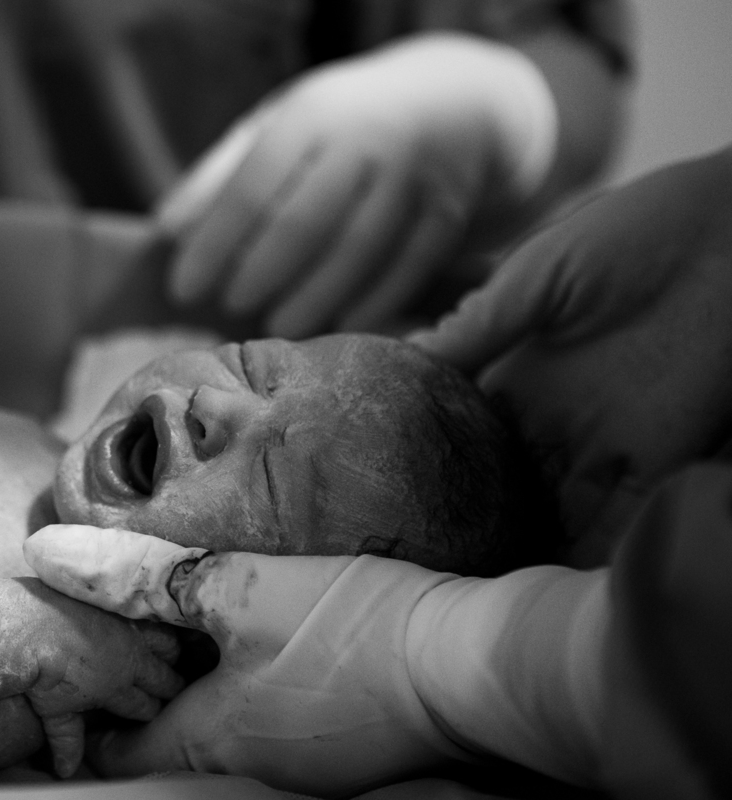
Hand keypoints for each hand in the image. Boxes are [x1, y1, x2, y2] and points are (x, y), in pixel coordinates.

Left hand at [24, 525, 469, 797]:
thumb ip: (144, 577)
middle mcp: (240, 772)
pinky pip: (262, 726)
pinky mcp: (333, 752)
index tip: (85, 655)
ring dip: (196, 686)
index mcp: (204, 743)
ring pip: (214, 732)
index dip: (88, 705)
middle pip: (162, 741)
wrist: (469, 664)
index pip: (111, 753)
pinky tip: (260, 642)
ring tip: (195, 625)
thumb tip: (51, 555)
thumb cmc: (352, 628)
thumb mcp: (240, 588)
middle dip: (142, 689)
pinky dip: (244, 689)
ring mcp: (292, 771)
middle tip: (136, 629)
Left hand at [159, 33, 557, 337]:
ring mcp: (414, 176)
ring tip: (277, 325)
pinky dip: (372, 303)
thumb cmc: (339, 125)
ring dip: (312, 297)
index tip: (182, 288)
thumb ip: (220, 174)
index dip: (213, 243)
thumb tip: (166, 230)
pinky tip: (339, 326)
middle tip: (229, 306)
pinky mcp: (449, 210)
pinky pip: (406, 267)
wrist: (454, 100)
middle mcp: (366, 140)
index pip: (251, 186)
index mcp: (312, 114)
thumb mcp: (278, 127)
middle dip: (260, 272)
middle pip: (305, 222)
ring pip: (357, 250)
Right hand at [409, 145, 731, 560]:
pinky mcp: (663, 459)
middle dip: (471, 521)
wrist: (731, 235)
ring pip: (555, 514)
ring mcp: (609, 443)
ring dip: (522, 547)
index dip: (432, 465)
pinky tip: (545, 584)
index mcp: (520, 375)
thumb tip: (404, 355)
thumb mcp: (539, 272)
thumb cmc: (635, 232)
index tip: (389, 497)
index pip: (464, 434)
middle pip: (503, 486)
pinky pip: (621, 523)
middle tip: (424, 560)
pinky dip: (588, 557)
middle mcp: (556, 419)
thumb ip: (480, 321)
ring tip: (472, 586)